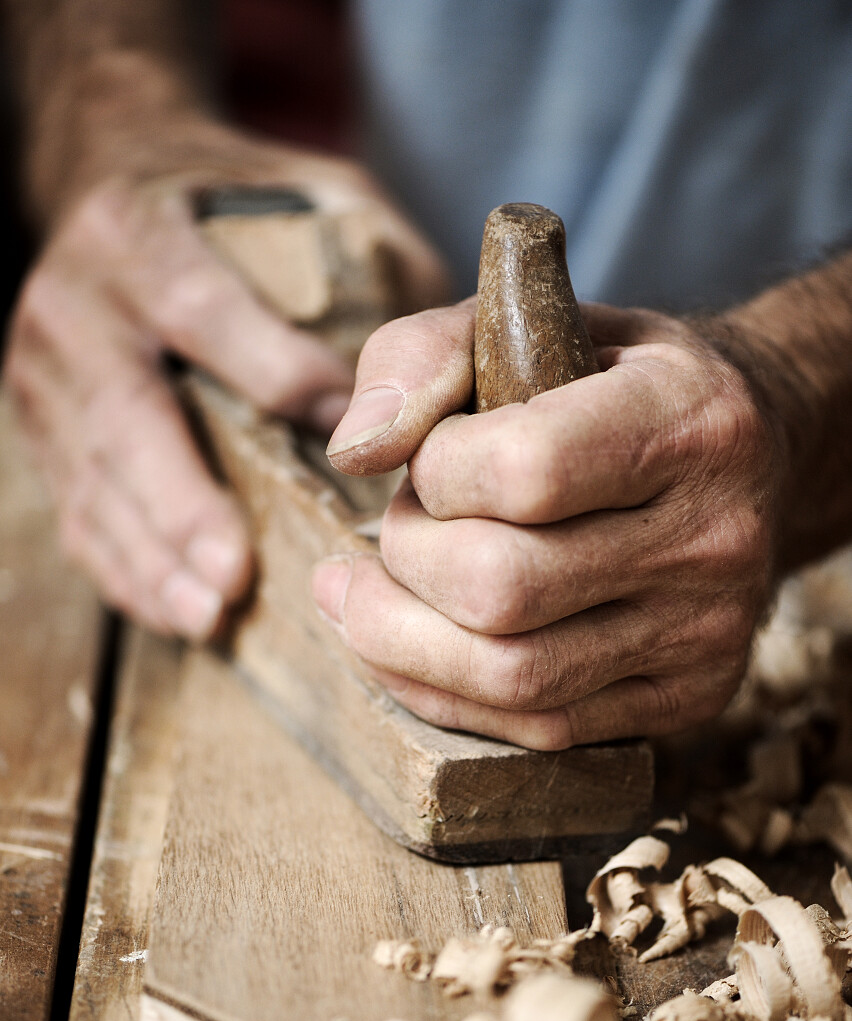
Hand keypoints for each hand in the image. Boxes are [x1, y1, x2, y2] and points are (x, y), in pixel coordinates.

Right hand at [6, 114, 448, 638]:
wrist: (106, 170)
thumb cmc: (223, 196)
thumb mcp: (296, 185)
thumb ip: (363, 248)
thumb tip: (439, 362)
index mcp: (139, 235)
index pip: (205, 316)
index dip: (278, 380)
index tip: (350, 448)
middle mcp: (77, 304)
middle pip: (129, 418)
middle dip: (182, 505)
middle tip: (234, 577)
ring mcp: (45, 372)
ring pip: (94, 480)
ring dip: (152, 559)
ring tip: (210, 615)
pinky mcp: (39, 425)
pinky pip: (76, 510)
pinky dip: (125, 569)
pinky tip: (176, 610)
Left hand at [311, 300, 780, 748]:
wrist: (744, 457)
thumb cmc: (606, 385)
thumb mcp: (524, 325)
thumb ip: (420, 358)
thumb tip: (353, 452)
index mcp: (687, 418)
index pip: (524, 471)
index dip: (434, 472)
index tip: (428, 459)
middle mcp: (713, 534)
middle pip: (503, 590)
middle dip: (406, 561)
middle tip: (396, 528)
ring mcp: (708, 630)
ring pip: (514, 678)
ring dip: (403, 641)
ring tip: (363, 594)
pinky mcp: (690, 696)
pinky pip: (541, 729)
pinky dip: (444, 695)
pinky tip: (409, 648)